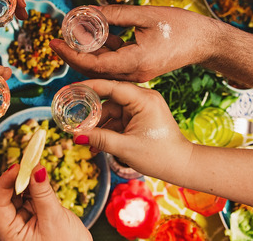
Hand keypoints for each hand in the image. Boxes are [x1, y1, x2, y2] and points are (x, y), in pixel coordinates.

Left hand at [0, 163, 90, 240]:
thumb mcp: (53, 218)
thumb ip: (43, 192)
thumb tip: (36, 169)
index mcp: (10, 233)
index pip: (0, 204)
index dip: (5, 183)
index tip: (16, 167)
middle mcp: (14, 227)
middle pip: (9, 197)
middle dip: (17, 178)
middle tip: (27, 161)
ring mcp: (26, 222)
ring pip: (21, 195)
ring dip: (28, 180)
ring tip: (34, 164)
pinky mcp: (37, 216)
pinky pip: (33, 197)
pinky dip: (36, 186)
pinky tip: (40, 176)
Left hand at [50, 5, 213, 81]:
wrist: (206, 42)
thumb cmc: (182, 27)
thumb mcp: (146, 15)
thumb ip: (116, 14)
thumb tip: (88, 12)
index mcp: (134, 62)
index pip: (92, 65)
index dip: (70, 54)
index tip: (54, 41)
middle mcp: (133, 73)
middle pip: (93, 69)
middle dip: (72, 54)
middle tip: (56, 38)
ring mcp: (136, 73)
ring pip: (102, 67)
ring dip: (86, 52)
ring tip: (71, 32)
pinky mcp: (139, 68)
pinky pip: (114, 62)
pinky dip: (102, 50)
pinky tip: (93, 33)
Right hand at [76, 80, 192, 182]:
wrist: (181, 166)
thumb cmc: (160, 156)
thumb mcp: (126, 148)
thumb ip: (100, 139)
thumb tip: (76, 135)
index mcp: (144, 99)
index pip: (112, 86)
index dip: (90, 87)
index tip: (71, 89)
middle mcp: (144, 98)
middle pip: (110, 98)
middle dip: (92, 112)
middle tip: (73, 118)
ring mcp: (143, 107)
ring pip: (112, 111)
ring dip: (99, 126)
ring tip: (86, 141)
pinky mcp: (141, 117)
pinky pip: (119, 119)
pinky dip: (109, 130)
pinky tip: (97, 144)